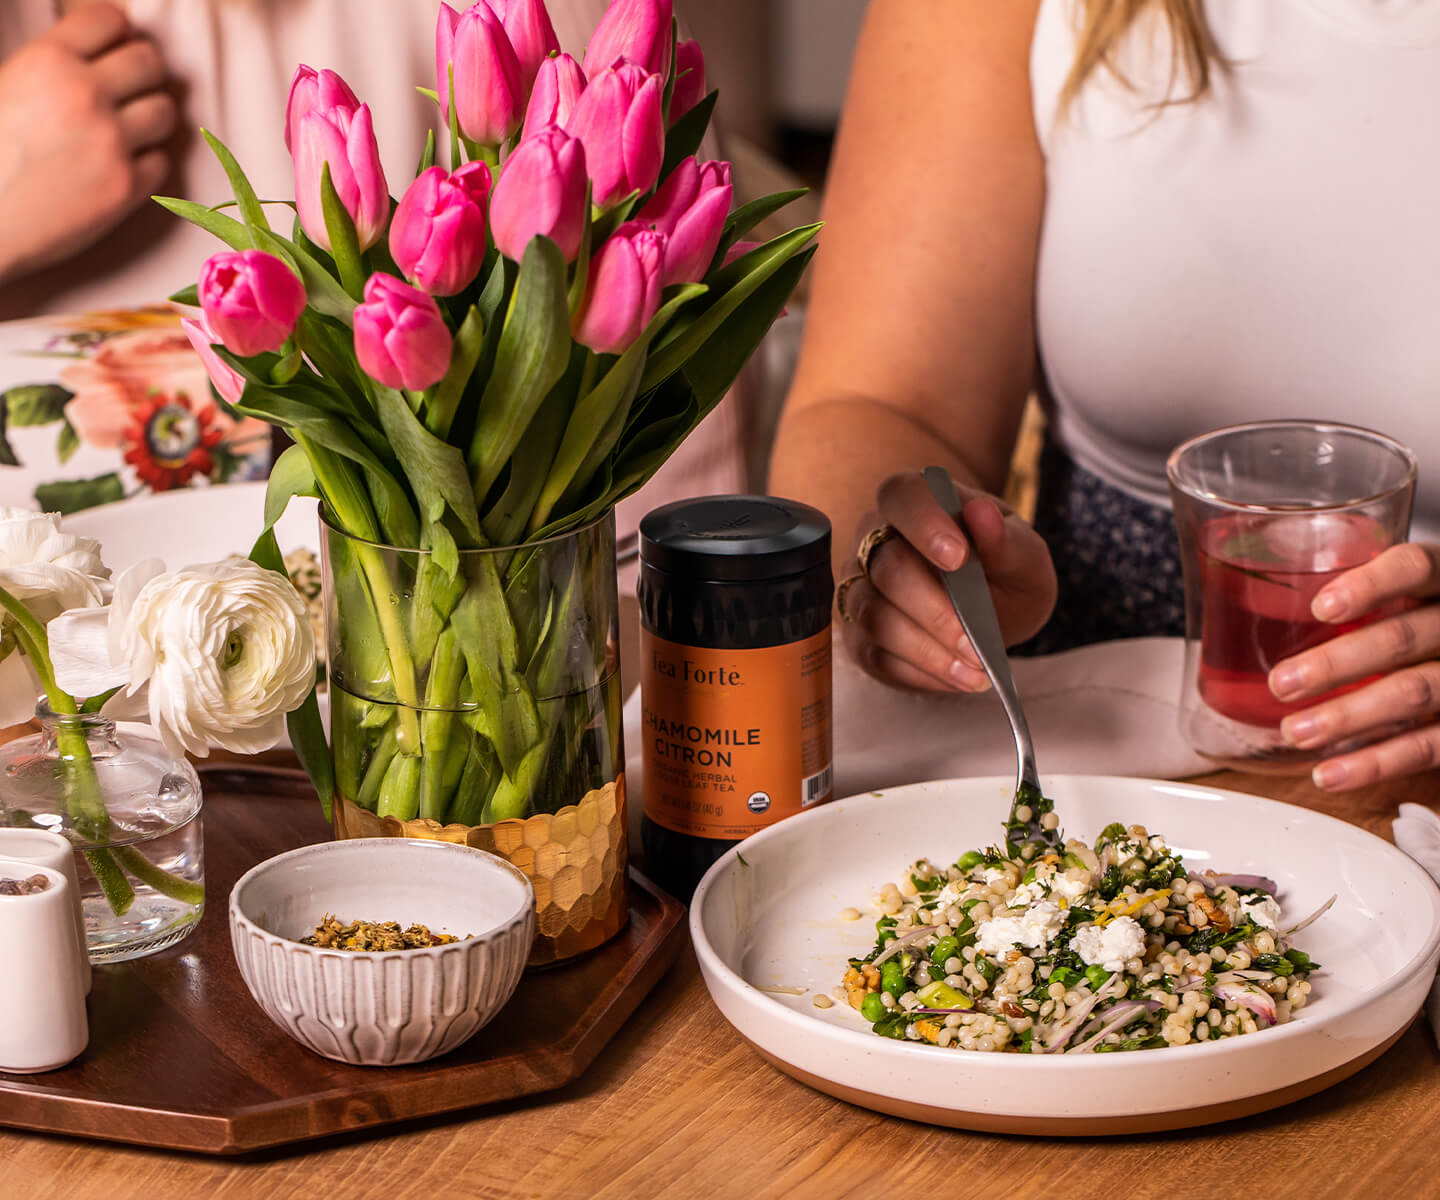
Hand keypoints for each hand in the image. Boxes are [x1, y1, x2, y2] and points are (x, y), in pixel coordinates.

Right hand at [0, 3, 176, 283]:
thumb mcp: (4, 84)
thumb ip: (49, 65)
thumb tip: (87, 53)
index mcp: (48, 61)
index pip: (110, 19)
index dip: (113, 32)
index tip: (112, 47)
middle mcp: (86, 96)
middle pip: (149, 62)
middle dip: (141, 71)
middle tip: (129, 87)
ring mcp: (112, 144)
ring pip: (165, 112)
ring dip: (151, 116)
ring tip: (129, 126)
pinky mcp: (126, 189)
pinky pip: (162, 162)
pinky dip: (147, 161)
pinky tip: (122, 163)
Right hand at [838, 469, 1056, 692]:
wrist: (995, 606)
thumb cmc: (1003, 571)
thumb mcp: (1024, 555)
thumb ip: (1006, 539)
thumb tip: (981, 513)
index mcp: (913, 502)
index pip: (902, 496)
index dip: (924, 525)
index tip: (959, 558)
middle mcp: (874, 541)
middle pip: (887, 569)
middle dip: (935, 611)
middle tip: (977, 643)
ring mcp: (861, 589)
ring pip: (875, 618)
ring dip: (928, 650)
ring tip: (975, 670)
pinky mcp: (860, 635)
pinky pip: (874, 656)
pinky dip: (920, 672)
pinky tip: (957, 678)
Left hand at [1269, 543, 1439, 788]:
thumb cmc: (1415, 625)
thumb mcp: (1401, 598)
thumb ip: (1358, 597)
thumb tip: (1251, 603)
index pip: (1415, 567)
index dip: (1370, 585)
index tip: (1320, 607)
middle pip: (1403, 637)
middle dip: (1336, 663)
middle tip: (1281, 684)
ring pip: (1413, 692)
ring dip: (1346, 716)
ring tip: (1295, 731)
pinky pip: (1426, 747)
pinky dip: (1374, 764)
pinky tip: (1330, 774)